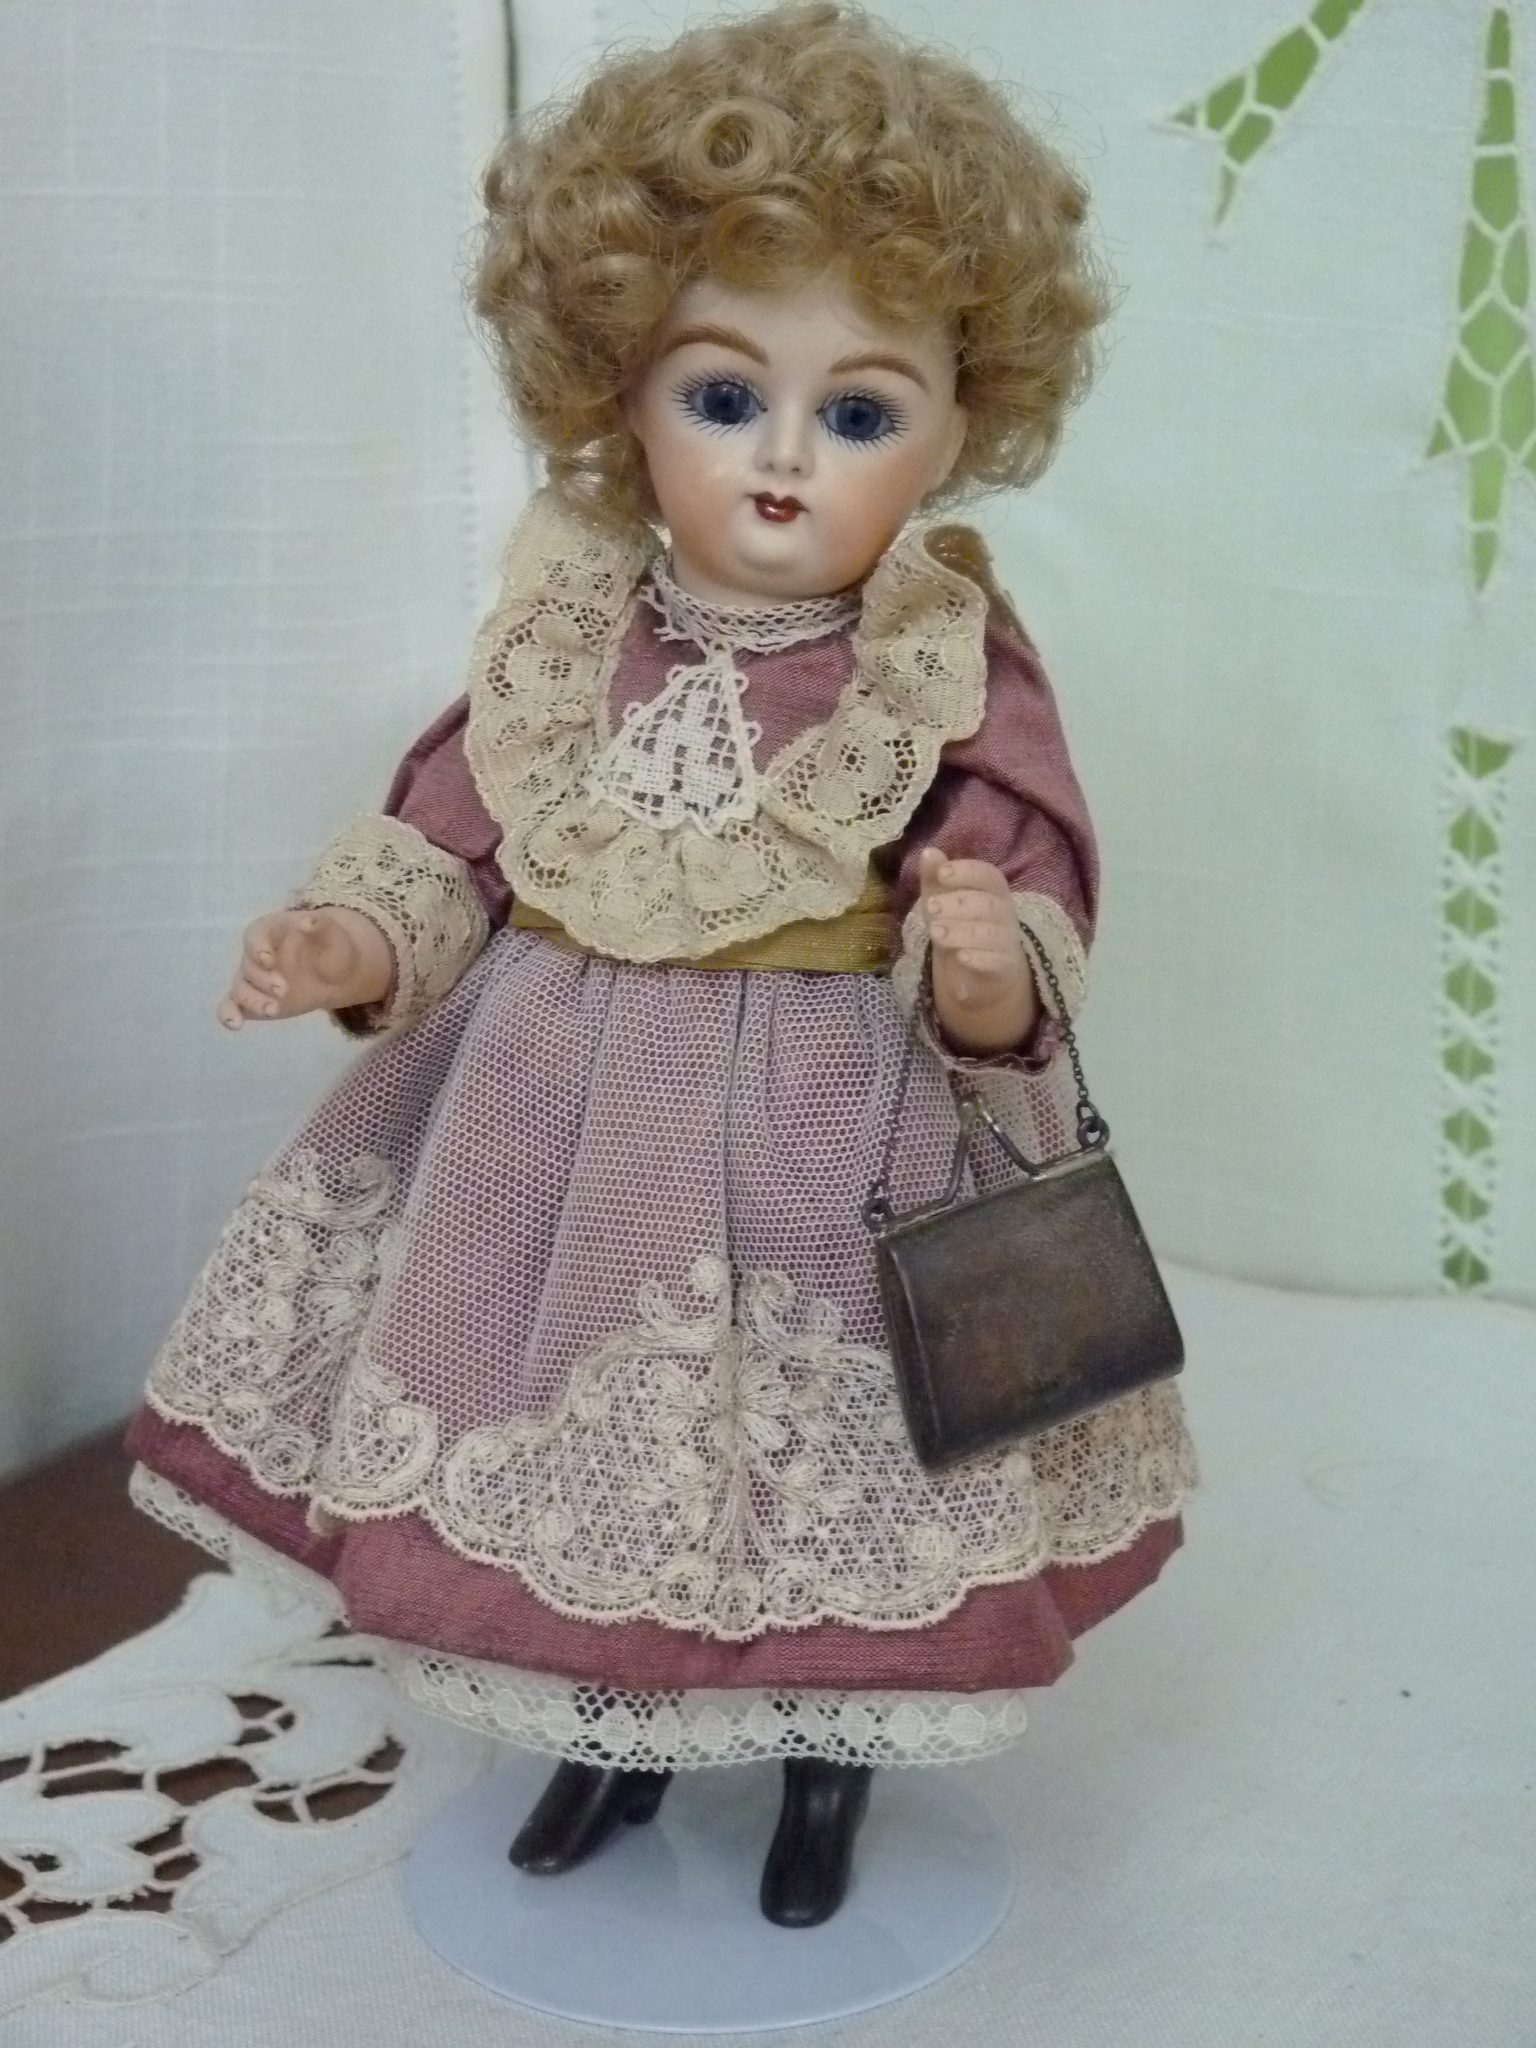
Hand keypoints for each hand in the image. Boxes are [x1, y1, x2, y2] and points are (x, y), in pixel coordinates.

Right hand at [216, 908, 381, 1030]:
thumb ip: (320, 926)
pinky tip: (235, 1025)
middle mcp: (255, 955)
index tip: (268, 961)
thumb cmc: (331, 946)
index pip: (255, 936)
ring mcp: (253, 979)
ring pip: (241, 989)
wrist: (336, 972)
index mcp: (270, 931)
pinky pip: (232, 1006)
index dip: (257, 948)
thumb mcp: (332, 934)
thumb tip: (307, 921)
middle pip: (248, 967)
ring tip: (273, 1010)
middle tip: (284, 990)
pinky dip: (228, 1015)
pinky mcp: (253, 1000)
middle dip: (263, 980)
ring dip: (253, 1001)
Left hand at [916, 845, 1038, 1051]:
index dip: (967, 872)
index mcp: (993, 891)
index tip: (942, 873)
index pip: (988, 875)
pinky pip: (995, 961)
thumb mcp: (943, 899)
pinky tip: (960, 957)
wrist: (981, 971)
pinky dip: (978, 959)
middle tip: (930, 907)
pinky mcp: (1004, 966)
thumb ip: (935, 876)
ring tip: (935, 932)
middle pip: (988, 904)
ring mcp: (1006, 940)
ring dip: (962, 932)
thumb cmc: (961, 924)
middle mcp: (1004, 913)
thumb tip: (929, 852)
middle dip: (958, 903)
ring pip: (990, 933)